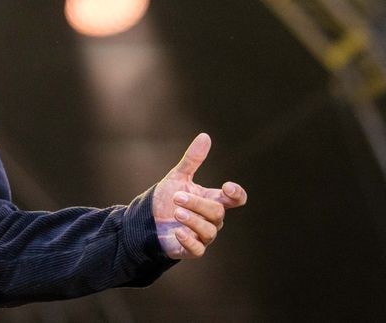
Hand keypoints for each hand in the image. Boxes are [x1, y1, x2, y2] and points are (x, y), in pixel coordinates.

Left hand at [152, 133, 246, 258]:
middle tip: (176, 197)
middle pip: (217, 212)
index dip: (236, 194)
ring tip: (176, 213)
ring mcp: (204, 235)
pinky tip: (177, 232)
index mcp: (213, 200)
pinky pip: (198, 248)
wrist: (148, 220)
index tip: (226, 187)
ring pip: (209, 230)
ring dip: (192, 220)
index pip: (236, 199)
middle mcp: (212, 219)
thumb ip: (193, 159)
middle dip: (197, 204)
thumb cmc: (167, 198)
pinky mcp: (192, 249)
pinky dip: (189, 240)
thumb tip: (205, 136)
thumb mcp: (178, 176)